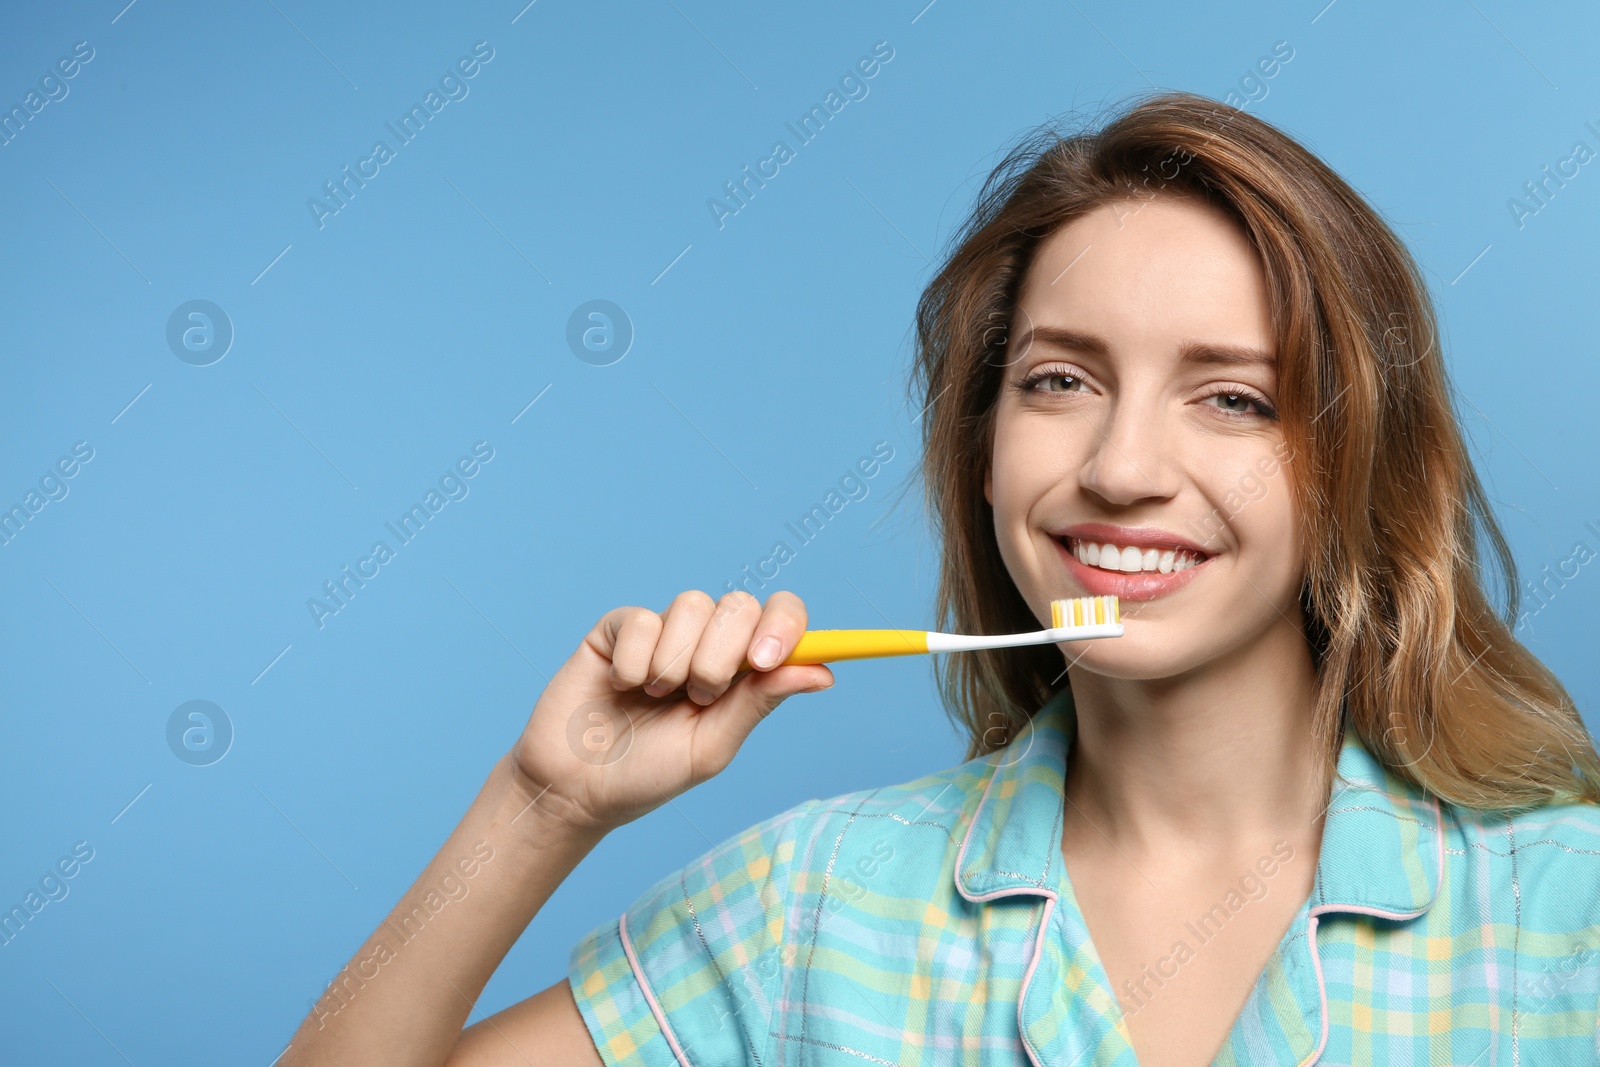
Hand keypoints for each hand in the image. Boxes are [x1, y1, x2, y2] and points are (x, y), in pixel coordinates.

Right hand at [508, 590, 833, 836]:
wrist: (577, 787)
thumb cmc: (649, 773)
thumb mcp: (712, 746)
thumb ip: (760, 702)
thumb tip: (823, 672)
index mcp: (741, 669)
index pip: (781, 617)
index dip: (783, 625)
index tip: (763, 660)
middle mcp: (707, 642)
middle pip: (740, 604)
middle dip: (721, 655)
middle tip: (697, 697)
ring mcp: (662, 631)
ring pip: (691, 604)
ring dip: (676, 661)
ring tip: (655, 696)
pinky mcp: (618, 629)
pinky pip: (640, 619)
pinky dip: (634, 660)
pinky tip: (621, 686)